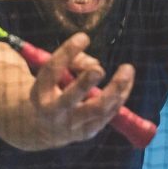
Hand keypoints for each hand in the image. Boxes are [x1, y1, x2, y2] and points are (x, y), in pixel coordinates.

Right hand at [29, 32, 134, 147]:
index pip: (52, 70)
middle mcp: (54, 110)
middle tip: (99, 69)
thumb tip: (95, 64)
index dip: (67, 52)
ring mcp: (72, 124)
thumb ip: (71, 61)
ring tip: (127, 69)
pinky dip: (120, 96)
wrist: (42, 128)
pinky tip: (127, 81)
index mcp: (40, 91)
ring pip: (97, 109)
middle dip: (85, 83)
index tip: (84, 37)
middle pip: (70, 98)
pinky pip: (108, 113)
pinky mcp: (88, 132)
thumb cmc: (51, 90)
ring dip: (115, 88)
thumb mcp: (52, 73)